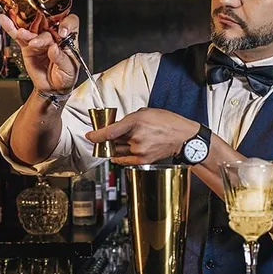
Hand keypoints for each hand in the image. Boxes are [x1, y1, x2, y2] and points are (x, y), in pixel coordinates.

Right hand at [0, 14, 79, 93]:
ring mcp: (39, 40)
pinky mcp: (28, 46)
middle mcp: (54, 36)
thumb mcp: (69, 69)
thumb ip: (61, 58)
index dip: (66, 24)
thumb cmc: (65, 76)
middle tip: (38, 40)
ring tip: (21, 34)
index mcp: (68, 38)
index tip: (62, 32)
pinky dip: (11, 28)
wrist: (53, 87)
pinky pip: (19, 36)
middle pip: (48, 23)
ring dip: (25, 30)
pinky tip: (5, 20)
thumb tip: (54, 48)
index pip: (70, 22)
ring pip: (32, 29)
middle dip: (42, 27)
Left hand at [85, 108, 200, 165]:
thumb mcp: (146, 113)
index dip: (96, 135)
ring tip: (122, 142)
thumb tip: (116, 127)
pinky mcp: (143, 160)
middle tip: (104, 137)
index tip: (89, 135)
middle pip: (112, 141)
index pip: (110, 131)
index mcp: (136, 121)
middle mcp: (136, 137)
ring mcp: (139, 150)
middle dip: (106, 140)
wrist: (183, 137)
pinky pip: (123, 160)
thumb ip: (129, 120)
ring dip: (114, 147)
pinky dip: (118, 157)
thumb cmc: (167, 122)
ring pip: (117, 150)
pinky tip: (119, 153)